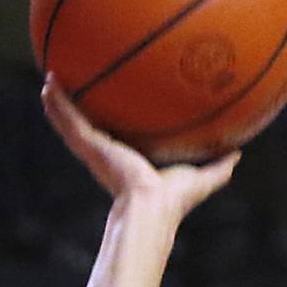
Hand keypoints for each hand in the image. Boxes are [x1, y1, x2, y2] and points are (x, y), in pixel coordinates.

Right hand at [41, 73, 239, 220]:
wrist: (152, 206)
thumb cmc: (174, 200)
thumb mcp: (200, 177)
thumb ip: (218, 166)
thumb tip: (239, 153)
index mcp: (129, 162)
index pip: (117, 141)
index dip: (111, 128)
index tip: (109, 108)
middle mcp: (109, 155)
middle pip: (90, 129)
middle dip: (80, 111)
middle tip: (71, 90)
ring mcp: (96, 152)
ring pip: (71, 123)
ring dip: (58, 103)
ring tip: (48, 80)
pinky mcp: (89, 148)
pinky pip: (69, 121)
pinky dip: (57, 104)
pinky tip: (48, 84)